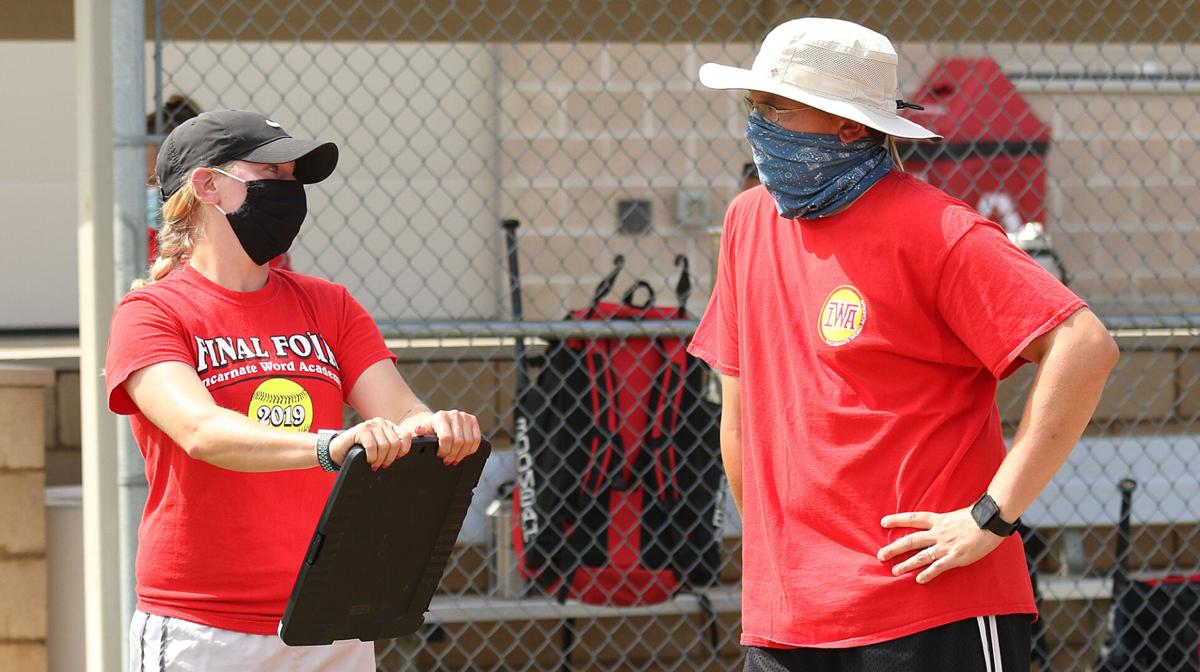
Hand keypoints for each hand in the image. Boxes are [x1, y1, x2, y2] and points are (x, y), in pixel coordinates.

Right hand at [330, 416, 410, 470]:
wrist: (339, 450)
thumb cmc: (360, 451)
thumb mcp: (379, 448)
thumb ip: (391, 448)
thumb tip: (404, 456)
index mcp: (389, 426)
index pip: (406, 436)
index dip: (404, 450)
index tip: (396, 459)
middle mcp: (382, 423)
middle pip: (395, 443)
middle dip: (389, 458)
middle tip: (382, 465)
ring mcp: (371, 425)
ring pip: (385, 446)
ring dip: (379, 459)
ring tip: (374, 464)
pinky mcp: (361, 430)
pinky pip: (372, 446)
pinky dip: (371, 457)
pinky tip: (368, 460)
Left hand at [396, 409, 481, 465]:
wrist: (434, 422)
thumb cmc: (426, 429)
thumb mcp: (419, 432)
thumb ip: (419, 432)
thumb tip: (418, 429)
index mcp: (440, 417)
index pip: (447, 438)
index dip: (444, 451)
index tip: (440, 456)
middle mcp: (454, 414)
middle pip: (459, 441)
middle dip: (453, 455)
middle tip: (448, 461)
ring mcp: (464, 416)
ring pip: (469, 442)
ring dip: (462, 454)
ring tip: (455, 459)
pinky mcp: (472, 420)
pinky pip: (477, 439)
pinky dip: (471, 449)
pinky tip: (463, 453)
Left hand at [877, 507, 1004, 583]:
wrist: (991, 521)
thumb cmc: (977, 517)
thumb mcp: (955, 515)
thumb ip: (944, 522)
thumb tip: (936, 524)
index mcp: (938, 520)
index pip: (912, 518)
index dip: (897, 520)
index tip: (883, 522)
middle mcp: (938, 533)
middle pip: (911, 540)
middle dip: (894, 548)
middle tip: (881, 555)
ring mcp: (946, 546)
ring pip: (921, 556)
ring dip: (906, 564)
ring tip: (895, 571)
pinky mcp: (955, 557)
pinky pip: (938, 567)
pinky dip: (928, 574)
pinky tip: (918, 580)